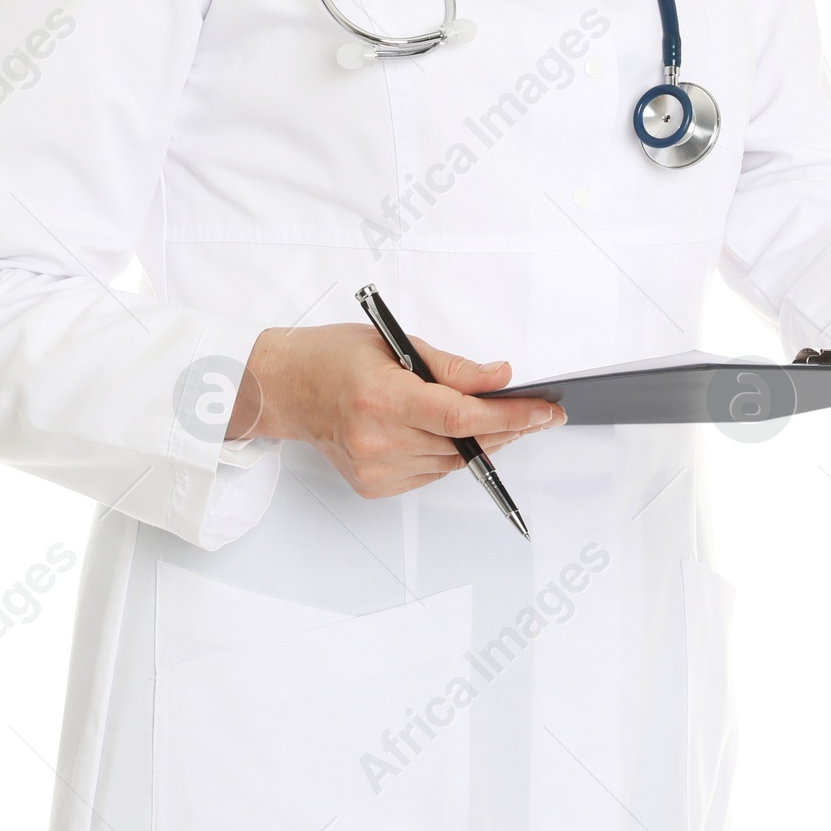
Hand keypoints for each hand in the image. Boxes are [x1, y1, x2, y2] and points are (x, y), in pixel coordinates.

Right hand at [231, 324, 564, 497]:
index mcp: (381, 397)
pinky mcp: (374, 486)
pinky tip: (453, 434)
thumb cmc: (333, 358)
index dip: (510, 416)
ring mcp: (374, 469)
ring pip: (454, 462)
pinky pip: (432, 473)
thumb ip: (452, 367)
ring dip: (483, 441)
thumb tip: (501, 378)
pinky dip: (450, 454)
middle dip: (508, 428)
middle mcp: (376, 440)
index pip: (461, 415)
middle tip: (539, 413)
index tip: (545, 411)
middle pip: (464, 442)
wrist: (286, 389)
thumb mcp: (396, 343)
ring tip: (501, 419)